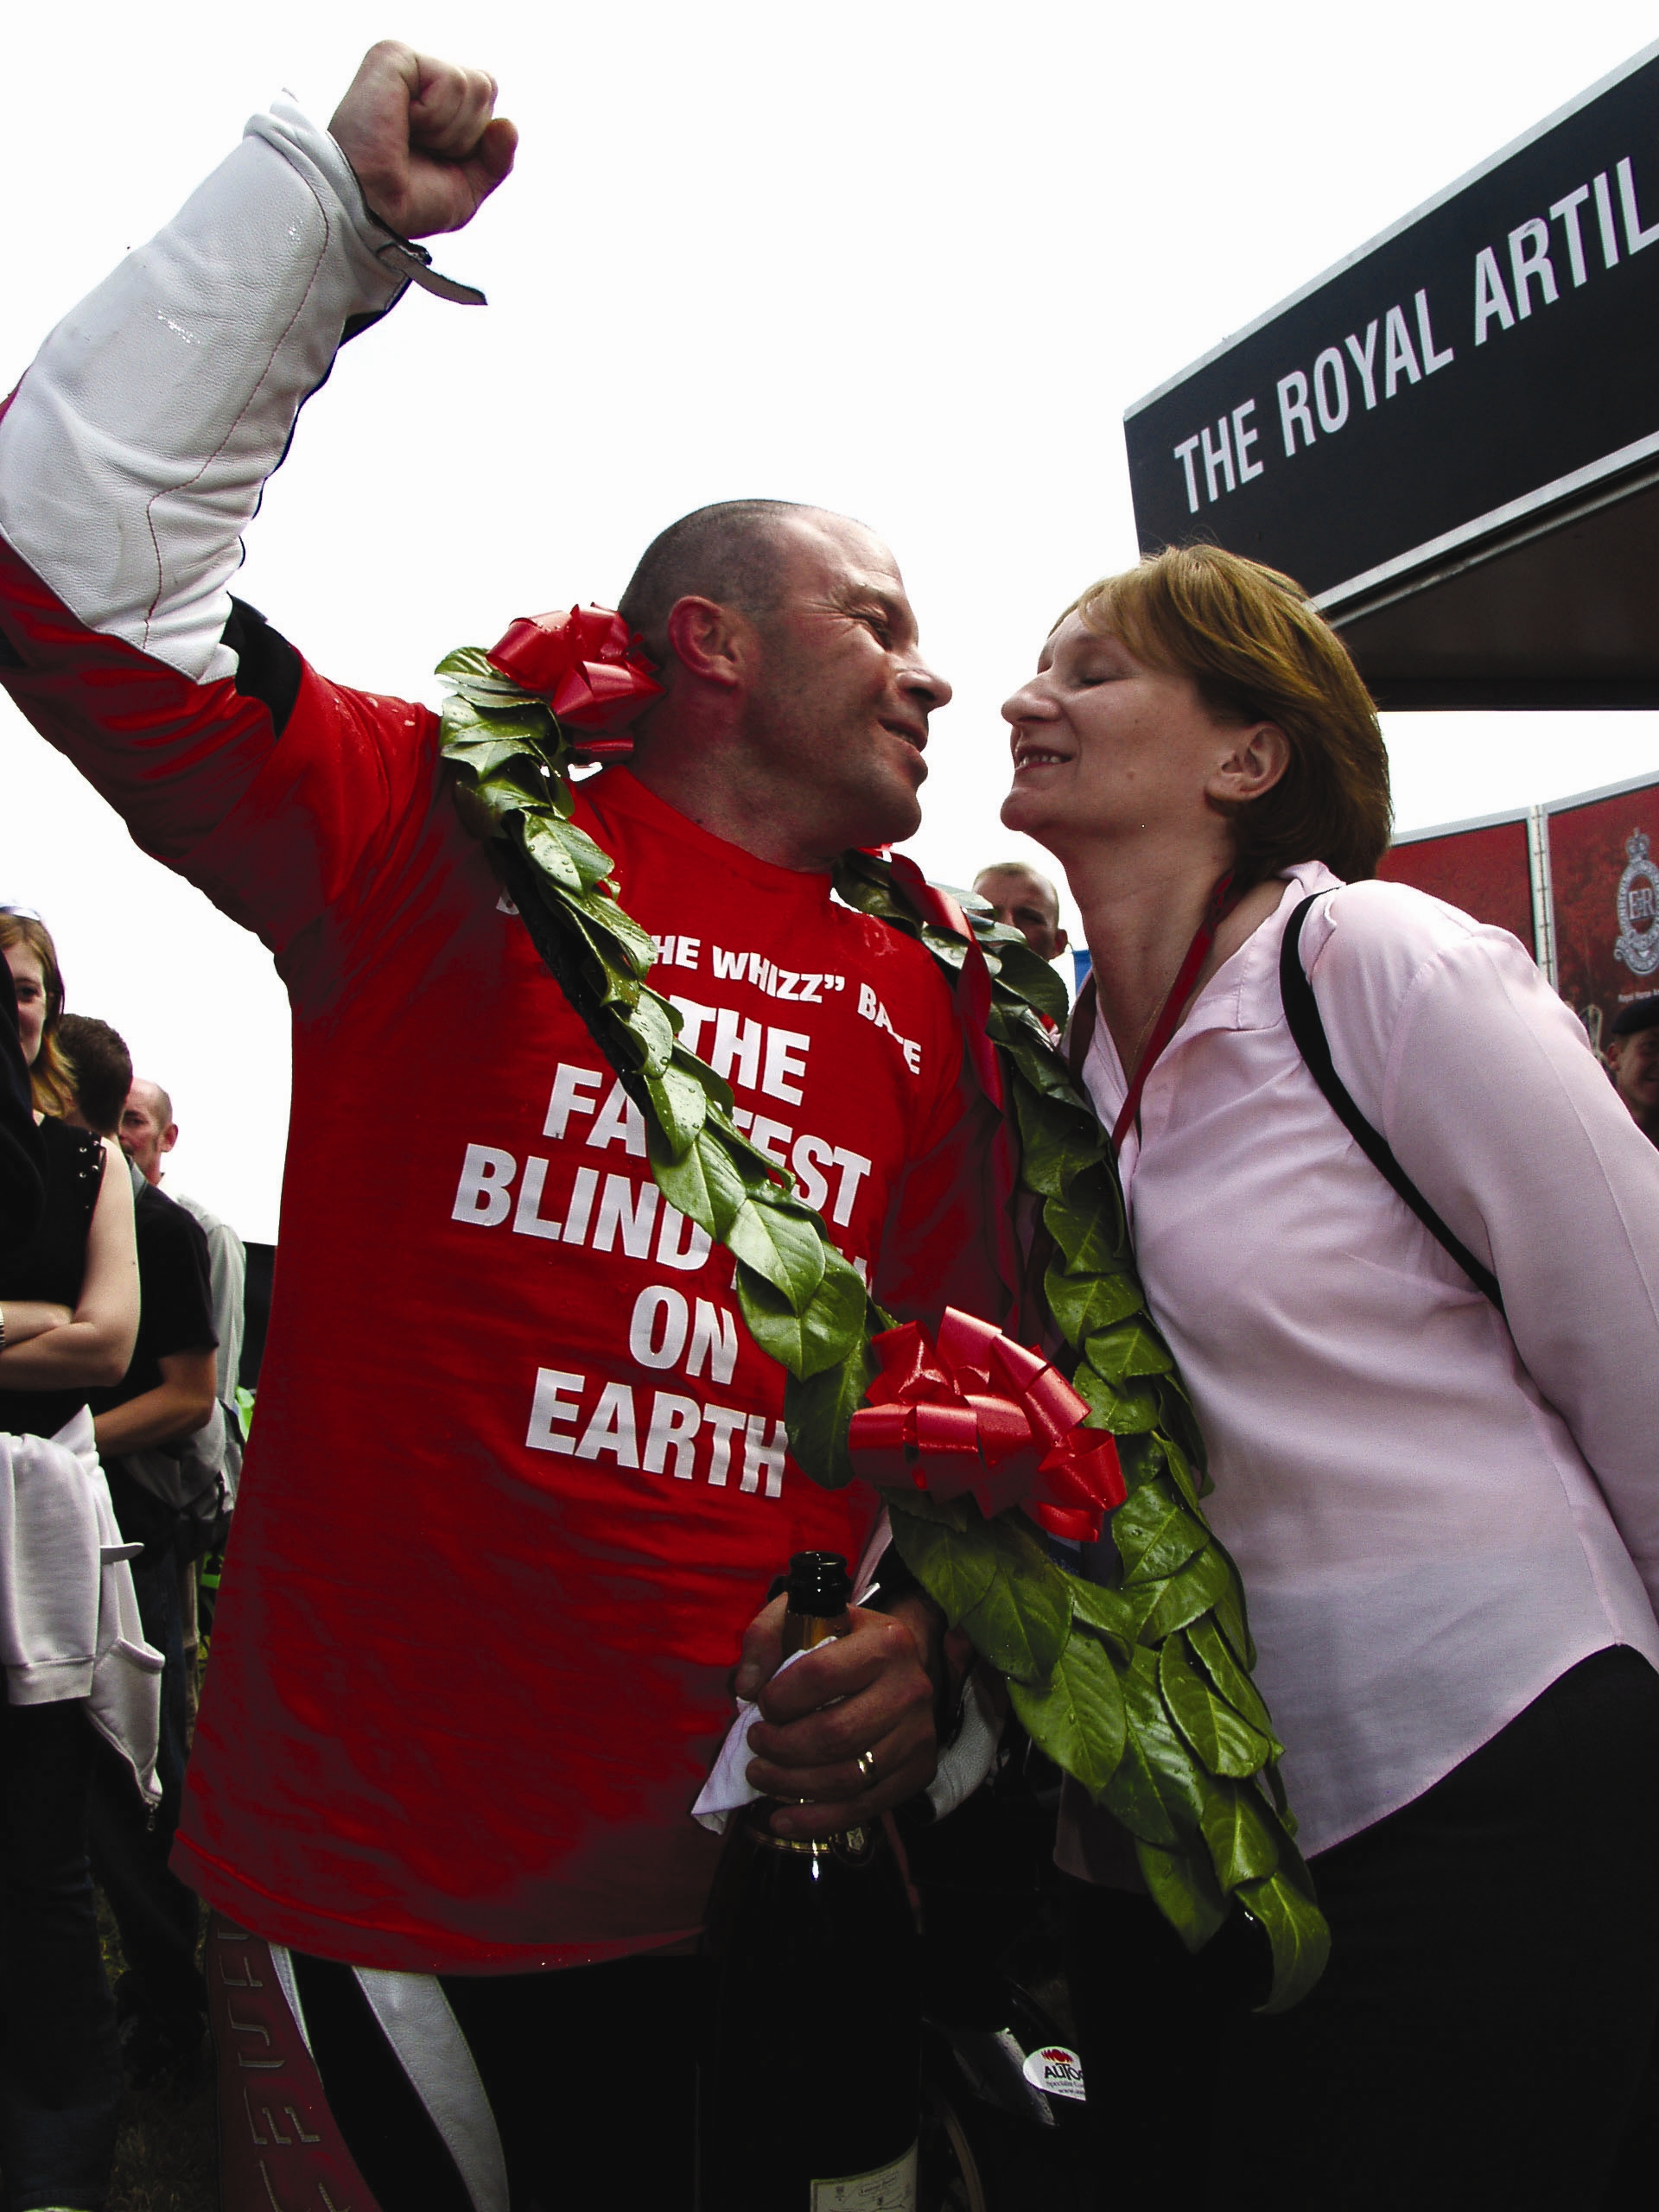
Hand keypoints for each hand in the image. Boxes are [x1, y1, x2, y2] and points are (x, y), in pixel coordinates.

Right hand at [329, 40, 516, 237]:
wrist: (372, 211)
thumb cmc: (406, 204)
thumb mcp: (466, 189)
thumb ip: (495, 160)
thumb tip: (508, 124)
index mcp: (432, 101)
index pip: (486, 95)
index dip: (476, 139)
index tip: (437, 159)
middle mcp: (419, 77)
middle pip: (486, 85)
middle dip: (466, 135)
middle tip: (422, 150)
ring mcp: (406, 63)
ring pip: (474, 84)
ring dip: (450, 130)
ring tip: (410, 139)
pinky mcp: (394, 57)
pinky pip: (453, 80)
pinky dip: (437, 116)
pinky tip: (403, 125)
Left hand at [736, 1595, 941, 1839]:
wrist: (894, 1664)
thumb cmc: (840, 1642)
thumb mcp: (802, 1618)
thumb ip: (764, 1637)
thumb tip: (746, 1687)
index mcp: (886, 1642)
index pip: (821, 1675)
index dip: (780, 1698)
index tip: (761, 1705)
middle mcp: (910, 1689)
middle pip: (835, 1735)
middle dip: (782, 1747)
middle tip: (756, 1743)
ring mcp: (919, 1735)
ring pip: (847, 1778)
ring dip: (792, 1785)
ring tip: (761, 1775)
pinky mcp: (918, 1771)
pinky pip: (863, 1807)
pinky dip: (817, 1820)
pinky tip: (784, 1819)